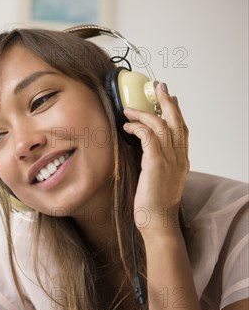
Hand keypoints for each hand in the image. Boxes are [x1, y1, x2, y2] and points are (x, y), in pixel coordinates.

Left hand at [122, 82, 189, 234]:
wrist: (157, 222)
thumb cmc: (154, 205)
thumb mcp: (157, 180)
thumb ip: (155, 164)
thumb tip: (143, 152)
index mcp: (181, 161)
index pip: (182, 130)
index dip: (176, 113)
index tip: (170, 99)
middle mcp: (179, 158)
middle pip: (177, 121)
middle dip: (167, 102)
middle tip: (159, 86)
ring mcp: (170, 160)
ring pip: (162, 125)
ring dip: (145, 113)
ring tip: (130, 108)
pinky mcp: (156, 163)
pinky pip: (148, 137)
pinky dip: (138, 127)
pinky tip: (127, 125)